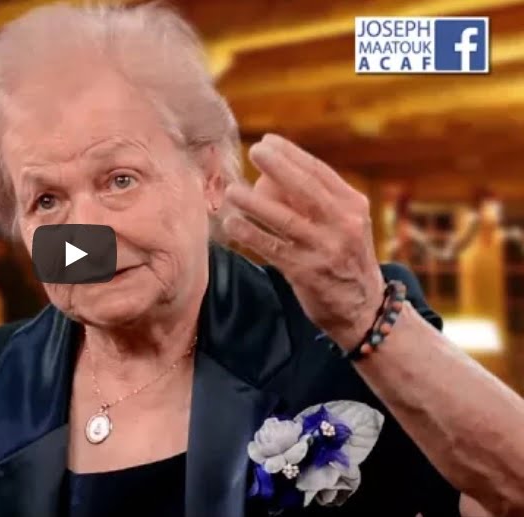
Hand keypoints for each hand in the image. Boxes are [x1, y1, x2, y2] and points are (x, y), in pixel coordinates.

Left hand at [222, 134, 384, 350]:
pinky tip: (231, 224)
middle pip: (306, 190)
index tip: (268, 141)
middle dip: (278, 167)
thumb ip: (318, 200)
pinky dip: (250, 235)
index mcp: (353, 205)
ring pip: (286, 220)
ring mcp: (326, 249)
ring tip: (232, 191)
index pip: (320, 173)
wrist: (361, 307)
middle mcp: (344, 225)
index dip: (292, 155)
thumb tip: (273, 174)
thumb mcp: (345, 223)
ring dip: (255, 203)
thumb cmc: (343, 256)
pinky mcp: (307, 272)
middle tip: (254, 151)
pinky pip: (272, 249)